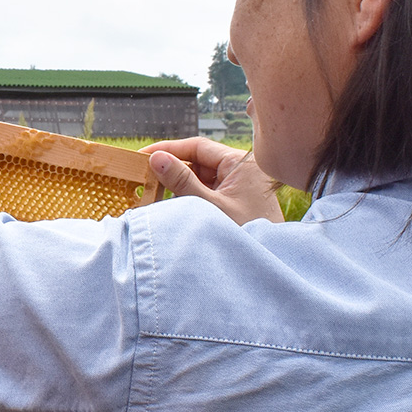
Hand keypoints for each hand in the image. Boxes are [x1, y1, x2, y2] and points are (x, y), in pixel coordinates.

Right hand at [142, 137, 286, 225]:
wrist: (268, 266)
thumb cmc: (246, 234)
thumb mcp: (209, 207)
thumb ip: (182, 182)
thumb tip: (157, 158)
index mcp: (241, 163)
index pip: (198, 146)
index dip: (169, 149)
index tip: (144, 154)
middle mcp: (242, 170)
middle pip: (199, 161)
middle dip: (172, 168)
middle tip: (144, 174)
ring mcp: (239, 186)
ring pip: (202, 177)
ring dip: (180, 184)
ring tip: (153, 191)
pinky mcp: (236, 201)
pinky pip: (208, 191)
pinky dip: (190, 196)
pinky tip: (173, 204)